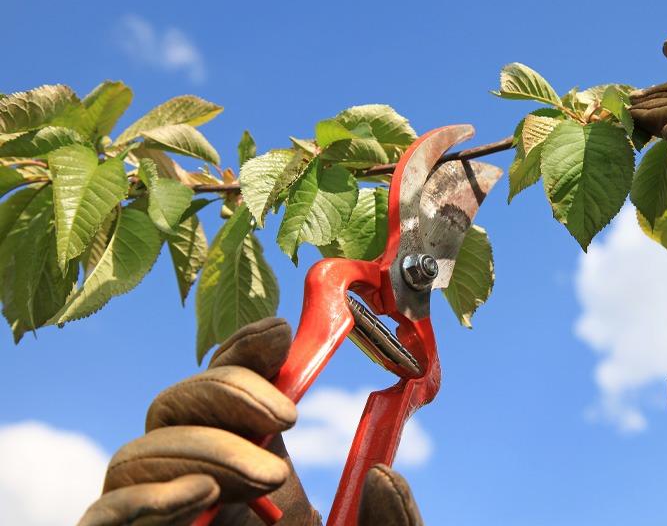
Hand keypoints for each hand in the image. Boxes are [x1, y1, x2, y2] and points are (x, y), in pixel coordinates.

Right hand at [78, 317, 425, 524]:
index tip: (279, 333)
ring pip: (137, 448)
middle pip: (175, 404)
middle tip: (288, 417)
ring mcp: (162, 523)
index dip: (244, 351)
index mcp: (256, 474)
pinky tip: (199, 498)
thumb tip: (383, 473)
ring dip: (203, 443)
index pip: (229, 388)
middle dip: (227, 391)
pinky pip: (102, 515)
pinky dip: (143, 497)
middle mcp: (200, 488)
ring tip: (268, 476)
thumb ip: (390, 524)